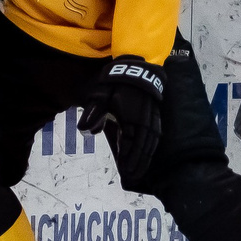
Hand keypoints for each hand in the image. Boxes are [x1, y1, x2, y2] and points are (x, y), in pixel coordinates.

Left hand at [78, 56, 163, 187]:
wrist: (136, 65)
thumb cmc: (117, 81)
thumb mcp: (101, 95)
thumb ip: (93, 112)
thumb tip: (85, 131)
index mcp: (133, 118)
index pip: (131, 144)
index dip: (128, 158)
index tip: (125, 171)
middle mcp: (146, 120)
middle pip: (144, 147)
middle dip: (139, 162)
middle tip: (134, 176)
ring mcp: (153, 117)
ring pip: (152, 142)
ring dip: (147, 157)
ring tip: (141, 170)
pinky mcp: (156, 114)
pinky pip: (156, 135)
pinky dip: (152, 146)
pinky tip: (148, 152)